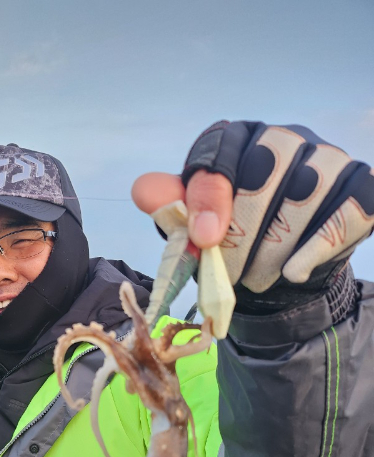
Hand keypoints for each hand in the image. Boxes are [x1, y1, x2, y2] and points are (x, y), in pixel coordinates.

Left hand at [133, 121, 373, 312]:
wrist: (281, 267)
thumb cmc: (234, 239)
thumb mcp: (198, 226)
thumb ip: (174, 208)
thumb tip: (144, 190)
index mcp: (238, 140)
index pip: (221, 151)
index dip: (210, 196)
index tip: (204, 240)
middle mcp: (286, 138)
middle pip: (265, 169)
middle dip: (243, 231)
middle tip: (230, 271)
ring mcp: (328, 158)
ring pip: (306, 192)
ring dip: (276, 246)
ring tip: (257, 279)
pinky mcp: (361, 186)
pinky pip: (346, 212)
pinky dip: (317, 247)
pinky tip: (294, 272)